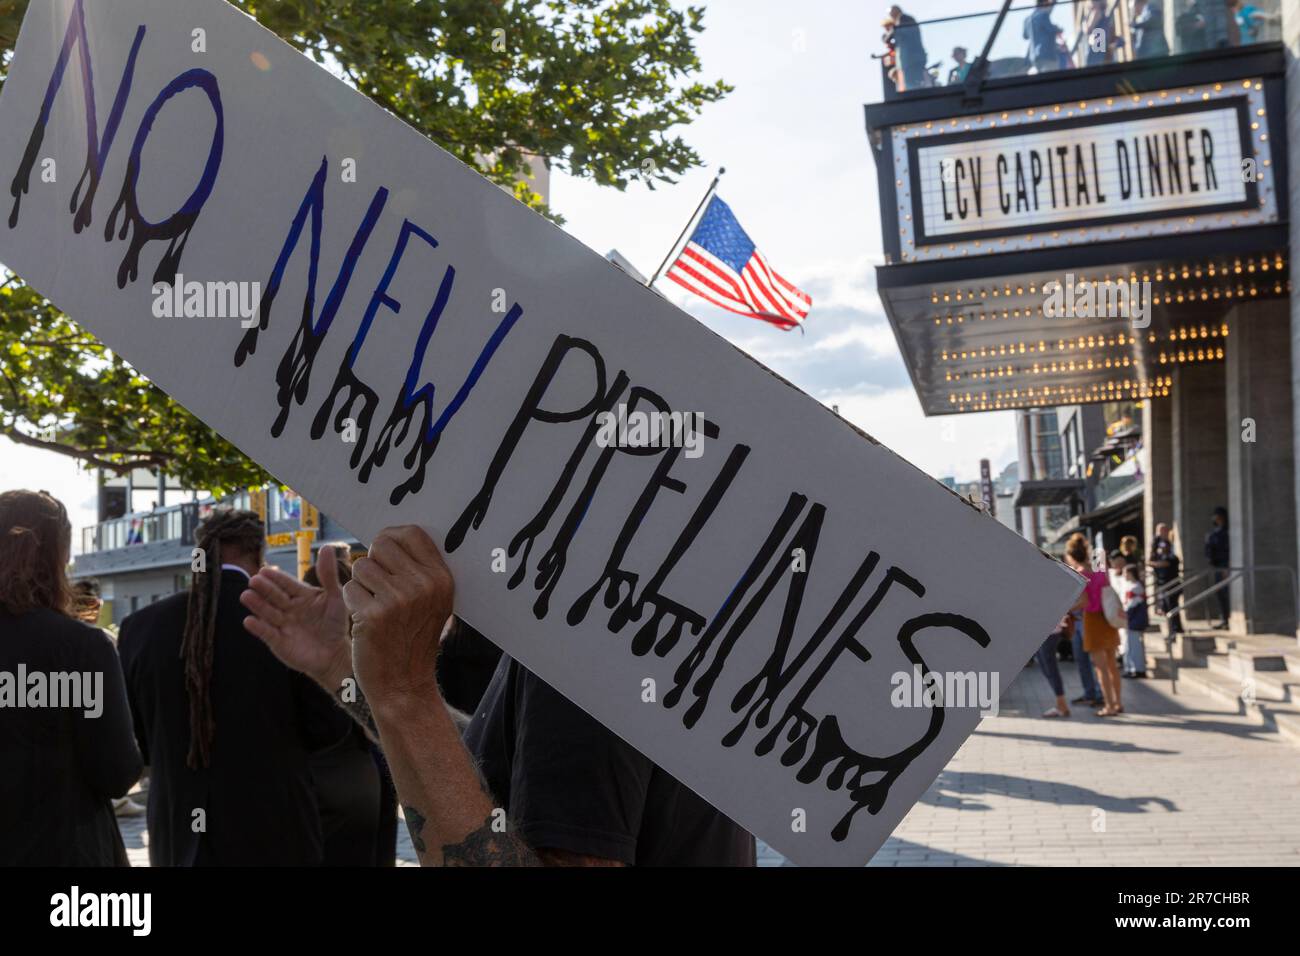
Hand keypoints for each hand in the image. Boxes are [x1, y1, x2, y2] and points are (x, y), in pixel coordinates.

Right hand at [241, 546, 351, 689]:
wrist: (335, 654)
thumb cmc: (335, 624)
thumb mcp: (335, 597)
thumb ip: (329, 575)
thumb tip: (326, 547)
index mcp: (300, 596)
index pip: (287, 584)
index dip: (277, 578)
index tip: (267, 570)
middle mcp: (288, 608)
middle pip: (274, 596)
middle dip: (265, 589)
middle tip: (254, 580)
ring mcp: (281, 624)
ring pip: (267, 612)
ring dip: (257, 605)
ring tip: (246, 596)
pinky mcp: (277, 641)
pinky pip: (266, 633)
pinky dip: (258, 627)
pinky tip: (249, 620)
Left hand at [345, 525, 453, 710]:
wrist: (405, 685)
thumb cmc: (414, 639)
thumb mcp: (434, 603)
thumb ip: (421, 570)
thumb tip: (393, 536)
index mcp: (441, 579)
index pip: (412, 533)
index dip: (391, 537)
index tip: (383, 552)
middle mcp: (423, 585)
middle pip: (382, 545)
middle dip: (373, 562)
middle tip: (378, 587)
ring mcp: (398, 599)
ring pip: (362, 566)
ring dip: (361, 585)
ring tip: (374, 607)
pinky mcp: (373, 615)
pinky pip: (349, 589)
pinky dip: (352, 603)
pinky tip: (366, 621)